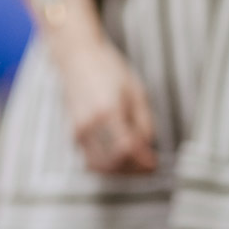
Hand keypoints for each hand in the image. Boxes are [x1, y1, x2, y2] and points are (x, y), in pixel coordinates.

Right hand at [55, 40, 157, 173]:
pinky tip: (118, 156)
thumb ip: (143, 122)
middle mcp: (89, 124)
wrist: (77, 58)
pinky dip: (105, 163)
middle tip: (146, 167)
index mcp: (108, 111)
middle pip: (111, 162)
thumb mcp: (135, 91)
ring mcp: (78, 130)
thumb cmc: (107, 69)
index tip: (154, 164)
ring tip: (132, 164)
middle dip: (131, 170)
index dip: (142, 162)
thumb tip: (147, 147)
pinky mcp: (74, 132)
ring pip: (98, 166)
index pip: (126, 149)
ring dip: (117, 171)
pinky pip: (89, 157)